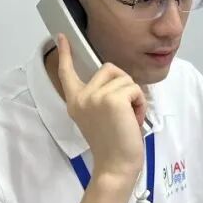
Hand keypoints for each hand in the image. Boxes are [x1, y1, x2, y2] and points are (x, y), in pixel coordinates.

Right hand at [56, 34, 145, 183]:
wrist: (116, 166)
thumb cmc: (113, 145)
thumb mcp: (99, 116)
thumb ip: (100, 97)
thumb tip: (118, 80)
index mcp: (75, 101)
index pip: (67, 72)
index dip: (66, 53)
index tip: (61, 36)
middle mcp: (82, 96)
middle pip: (109, 68)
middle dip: (124, 85)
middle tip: (123, 112)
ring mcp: (96, 96)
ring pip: (125, 79)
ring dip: (134, 97)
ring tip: (129, 119)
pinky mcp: (112, 99)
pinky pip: (135, 89)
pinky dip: (140, 103)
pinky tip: (134, 120)